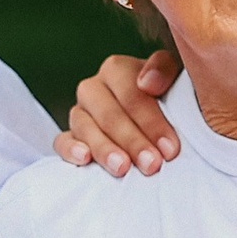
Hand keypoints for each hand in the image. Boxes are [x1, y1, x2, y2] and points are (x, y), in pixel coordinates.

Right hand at [55, 50, 181, 177]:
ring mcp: (79, 113)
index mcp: (117, 69)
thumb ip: (164, 70)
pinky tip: (84, 159)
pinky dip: (70, 149)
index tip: (169, 148)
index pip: (131, 94)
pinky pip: (61, 141)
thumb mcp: (175, 77)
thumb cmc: (169, 97)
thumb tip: (147, 83)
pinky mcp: (69, 136)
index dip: (151, 122)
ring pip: (85, 128)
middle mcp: (93, 88)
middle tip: (152, 164)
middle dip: (132, 141)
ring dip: (104, 149)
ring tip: (122, 168)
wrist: (159, 116)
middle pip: (109, 114)